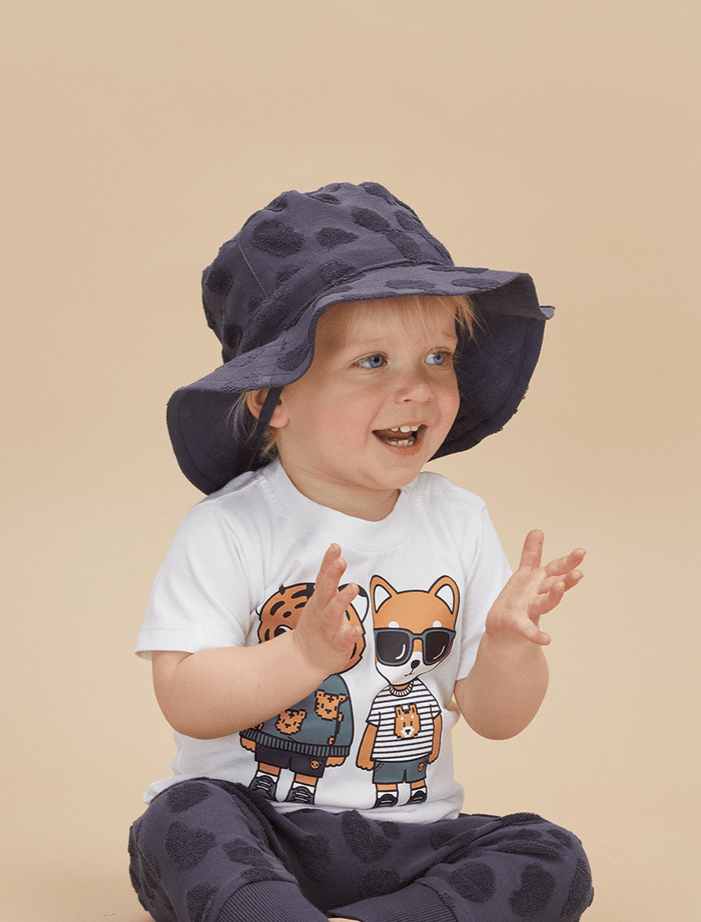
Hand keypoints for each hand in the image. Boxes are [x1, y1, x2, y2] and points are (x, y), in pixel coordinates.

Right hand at [292, 544, 361, 676]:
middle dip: (332, 575)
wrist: (304, 659)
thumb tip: (336, 557)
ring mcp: (328, 627)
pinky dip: (350, 634)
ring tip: (352, 587)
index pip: (323, 577)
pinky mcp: (336, 644)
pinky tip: (358, 629)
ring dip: (343, 599)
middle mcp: (322, 611)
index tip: (335, 546)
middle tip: (340, 561)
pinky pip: (343, 639)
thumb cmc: (317, 625)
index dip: (328, 561)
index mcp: (320, 599)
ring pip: (334, 612)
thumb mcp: (319, 600)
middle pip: (325, 590)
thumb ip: (328, 581)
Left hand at [486, 530, 584, 646]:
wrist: (502, 628)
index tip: (582, 552)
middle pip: (555, 585)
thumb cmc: (518, 599)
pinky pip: (527, 628)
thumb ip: (531, 554)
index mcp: (539, 582)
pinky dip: (536, 634)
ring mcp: (529, 610)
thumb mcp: (525, 574)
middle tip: (579, 572)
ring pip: (544, 603)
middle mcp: (538, 595)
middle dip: (567, 578)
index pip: (555, 569)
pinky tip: (546, 639)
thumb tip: (537, 530)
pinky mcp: (517, 623)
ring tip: (560, 587)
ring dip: (554, 596)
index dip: (568, 561)